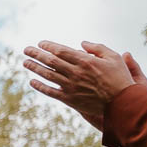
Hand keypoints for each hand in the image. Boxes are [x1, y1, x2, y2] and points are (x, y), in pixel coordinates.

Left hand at [22, 40, 140, 128]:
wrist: (121, 103)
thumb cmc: (120, 78)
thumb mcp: (113, 57)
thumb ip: (97, 48)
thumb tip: (82, 43)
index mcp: (85, 61)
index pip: (61, 51)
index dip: (49, 46)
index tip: (41, 43)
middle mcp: (75, 73)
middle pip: (50, 61)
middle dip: (36, 54)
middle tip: (26, 49)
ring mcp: (70, 87)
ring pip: (47, 75)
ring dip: (34, 68)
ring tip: (25, 62)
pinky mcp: (69, 99)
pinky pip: (50, 92)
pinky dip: (40, 86)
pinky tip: (32, 81)